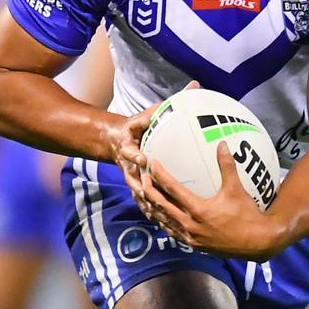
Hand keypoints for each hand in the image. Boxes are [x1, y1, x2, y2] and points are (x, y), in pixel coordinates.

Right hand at [106, 82, 199, 203]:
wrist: (114, 140)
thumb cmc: (138, 126)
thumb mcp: (150, 113)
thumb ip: (170, 102)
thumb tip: (194, 85)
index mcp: (130, 146)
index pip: (130, 150)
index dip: (134, 155)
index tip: (142, 158)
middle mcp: (128, 164)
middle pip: (131, 177)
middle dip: (139, 185)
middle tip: (150, 191)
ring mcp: (130, 177)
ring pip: (138, 193)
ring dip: (146, 203)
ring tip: (159, 214)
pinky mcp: (136, 187)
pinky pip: (144, 202)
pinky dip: (152, 211)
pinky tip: (166, 223)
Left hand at [137, 142, 276, 260]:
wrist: (257, 243)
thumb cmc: (248, 215)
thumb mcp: (237, 189)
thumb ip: (227, 166)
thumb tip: (222, 144)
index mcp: (198, 210)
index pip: (172, 189)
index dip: (160, 175)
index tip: (152, 164)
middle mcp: (190, 225)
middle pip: (160, 206)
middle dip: (148, 190)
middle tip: (141, 176)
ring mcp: (190, 237)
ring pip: (163, 221)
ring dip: (152, 207)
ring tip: (144, 195)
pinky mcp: (194, 245)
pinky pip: (172, 232)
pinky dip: (163, 222)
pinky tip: (160, 215)